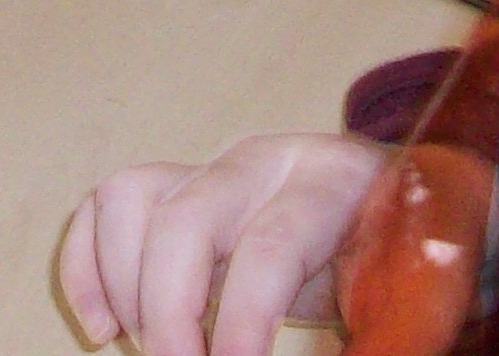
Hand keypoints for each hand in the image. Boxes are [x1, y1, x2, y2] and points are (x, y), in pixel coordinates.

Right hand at [59, 135, 384, 355]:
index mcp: (332, 184)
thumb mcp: (411, 289)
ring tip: (155, 350)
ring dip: (125, 289)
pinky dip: (87, 268)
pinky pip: (105, 205)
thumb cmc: (408, 257)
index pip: (271, 244)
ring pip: (131, 199)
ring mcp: (213, 165)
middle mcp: (264, 161)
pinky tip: (104, 330)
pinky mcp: (179, 182)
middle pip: (186, 219)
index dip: (243, 319)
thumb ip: (384, 329)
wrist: (409, 202)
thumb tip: (372, 354)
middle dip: (168, 315)